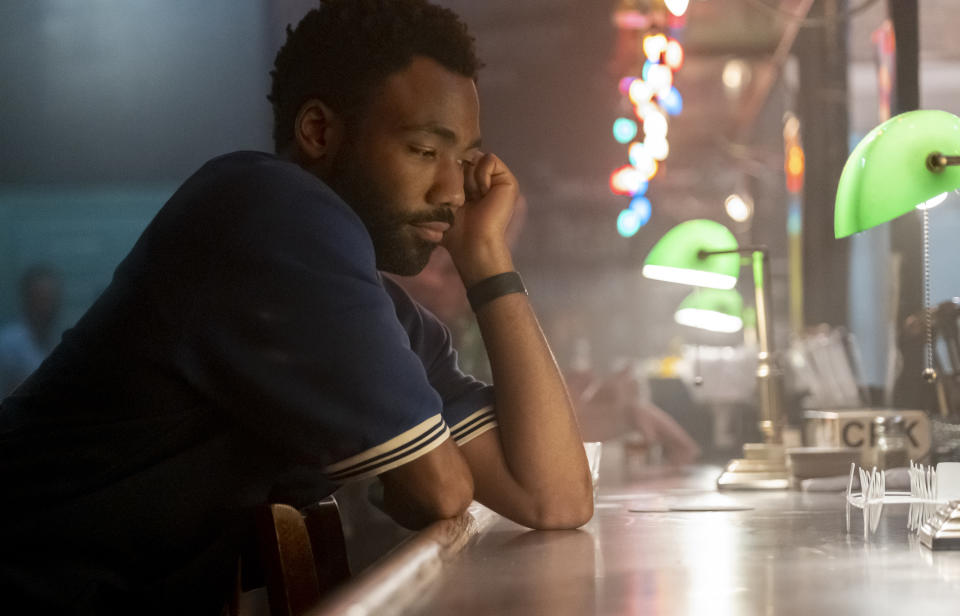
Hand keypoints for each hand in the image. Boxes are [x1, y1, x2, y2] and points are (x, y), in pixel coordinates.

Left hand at [443, 152, 518, 286]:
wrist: (472, 243)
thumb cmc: (453, 230)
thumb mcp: (440, 203)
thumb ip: (438, 184)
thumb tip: (432, 164)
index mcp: (470, 187)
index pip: (456, 162)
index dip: (449, 171)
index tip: (447, 192)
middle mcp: (484, 181)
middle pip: (466, 157)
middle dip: (458, 173)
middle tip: (461, 196)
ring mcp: (497, 180)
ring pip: (477, 158)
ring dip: (469, 177)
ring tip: (470, 196)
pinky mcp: (508, 180)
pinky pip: (490, 159)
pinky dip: (481, 173)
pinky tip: (481, 192)